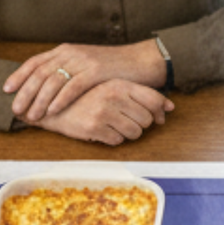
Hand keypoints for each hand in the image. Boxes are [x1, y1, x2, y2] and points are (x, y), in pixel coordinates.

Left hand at [5, 42, 163, 123]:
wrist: (142, 61)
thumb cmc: (115, 68)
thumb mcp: (87, 66)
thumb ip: (68, 71)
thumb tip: (49, 87)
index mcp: (66, 50)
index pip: (35, 62)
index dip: (19, 75)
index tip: (7, 89)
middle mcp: (71, 53)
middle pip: (40, 72)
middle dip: (25, 92)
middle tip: (16, 109)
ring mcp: (83, 61)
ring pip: (53, 81)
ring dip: (40, 99)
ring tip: (32, 115)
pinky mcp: (96, 71)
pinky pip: (73, 86)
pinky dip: (60, 99)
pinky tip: (52, 111)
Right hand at [35, 80, 173, 145]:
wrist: (52, 104)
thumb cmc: (87, 96)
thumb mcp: (113, 88)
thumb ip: (142, 95)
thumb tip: (171, 107)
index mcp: (119, 83)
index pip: (154, 99)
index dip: (158, 111)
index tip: (156, 116)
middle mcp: (113, 96)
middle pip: (147, 119)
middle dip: (140, 123)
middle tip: (125, 120)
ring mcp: (104, 112)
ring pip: (135, 132)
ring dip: (128, 133)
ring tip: (114, 125)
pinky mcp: (94, 128)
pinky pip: (118, 141)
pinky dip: (113, 139)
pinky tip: (103, 130)